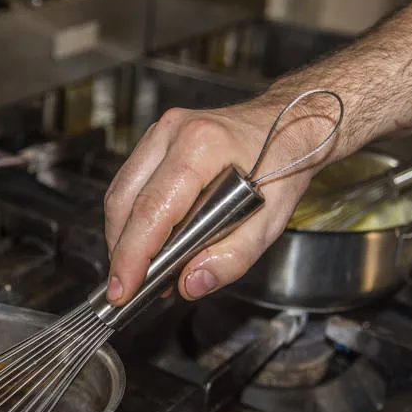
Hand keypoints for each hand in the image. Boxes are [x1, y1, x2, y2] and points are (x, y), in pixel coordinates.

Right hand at [102, 96, 338, 304]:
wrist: (290, 123)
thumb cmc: (283, 164)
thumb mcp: (270, 221)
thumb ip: (232, 258)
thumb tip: (190, 283)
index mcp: (203, 147)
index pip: (152, 209)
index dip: (132, 254)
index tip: (124, 288)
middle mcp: (174, 133)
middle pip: (126, 202)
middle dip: (121, 251)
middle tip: (127, 288)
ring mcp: (161, 132)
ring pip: (120, 193)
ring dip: (123, 236)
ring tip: (139, 269)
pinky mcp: (156, 139)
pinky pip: (129, 183)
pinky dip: (131, 217)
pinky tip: (146, 242)